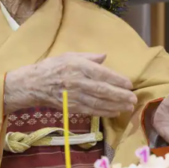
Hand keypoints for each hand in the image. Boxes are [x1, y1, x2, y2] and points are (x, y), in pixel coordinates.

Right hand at [4, 52, 136, 116]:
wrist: (34, 84)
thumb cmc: (53, 67)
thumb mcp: (70, 55)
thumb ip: (89, 57)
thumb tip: (105, 56)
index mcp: (78, 66)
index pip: (102, 74)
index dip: (117, 80)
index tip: (129, 84)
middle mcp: (77, 81)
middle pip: (103, 90)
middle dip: (120, 95)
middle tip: (133, 98)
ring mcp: (74, 96)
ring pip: (99, 102)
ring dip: (115, 106)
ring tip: (128, 107)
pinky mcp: (71, 108)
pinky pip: (91, 111)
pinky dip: (104, 112)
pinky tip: (114, 112)